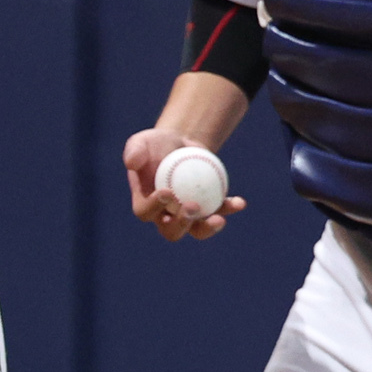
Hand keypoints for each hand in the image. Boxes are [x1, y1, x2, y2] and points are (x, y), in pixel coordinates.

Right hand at [123, 126, 245, 241]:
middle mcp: (165, 215)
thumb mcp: (142, 141)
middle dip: (182, 223)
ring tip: (219, 219)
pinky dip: (229, 208)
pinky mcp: (207, 208)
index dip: (154, 207)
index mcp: (145, 203)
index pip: (145, 212)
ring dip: (208, 228)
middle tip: (192, 206)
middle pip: (171, 230)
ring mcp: (188, 215)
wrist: (180, 144)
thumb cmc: (156, 143)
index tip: (166, 192)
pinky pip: (219, 211)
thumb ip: (134, 150)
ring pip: (197, 230)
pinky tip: (239, 202)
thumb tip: (132, 163)